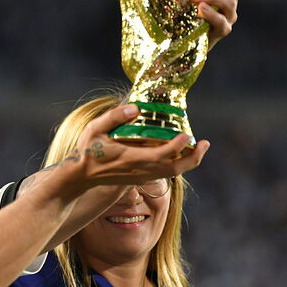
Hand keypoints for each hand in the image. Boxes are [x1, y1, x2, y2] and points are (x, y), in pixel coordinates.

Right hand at [62, 104, 209, 186]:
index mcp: (132, 159)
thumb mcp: (95, 129)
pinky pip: (164, 174)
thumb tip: (136, 107)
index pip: (163, 154)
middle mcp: (141, 170)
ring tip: (197, 147)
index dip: (178, 145)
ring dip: (188, 162)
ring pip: (172, 173)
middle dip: (194, 157)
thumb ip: (114, 116)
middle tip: (205, 143)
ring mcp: (141, 177)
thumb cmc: (87, 151)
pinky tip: (178, 153)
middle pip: (176, 169)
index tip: (188, 133)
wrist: (80, 177)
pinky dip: (177, 164)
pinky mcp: (139, 179)